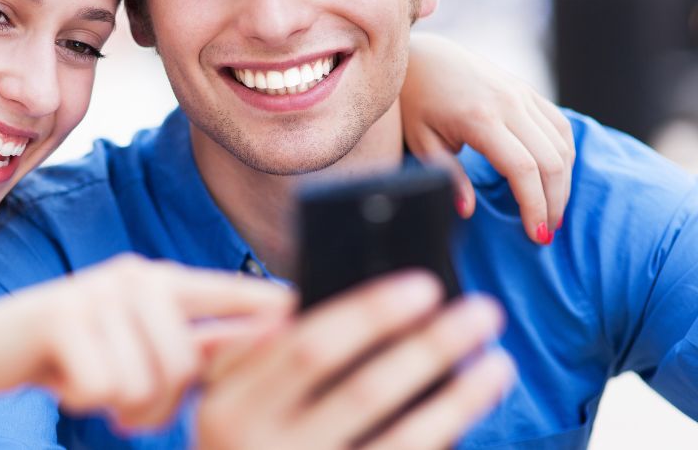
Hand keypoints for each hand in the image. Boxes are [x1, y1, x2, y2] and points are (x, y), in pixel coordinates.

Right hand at [0, 254, 293, 430]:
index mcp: (162, 283)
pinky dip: (82, 399)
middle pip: (184, 365)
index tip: (306, 308)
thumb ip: (199, 346)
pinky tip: (65, 382)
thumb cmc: (77, 352)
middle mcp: (135, 278)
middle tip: (123, 401)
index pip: (226, 292)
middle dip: (155, 405)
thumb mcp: (139, 346)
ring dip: (119, 408)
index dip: (265, 305)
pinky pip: (102, 386)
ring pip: (143, 382)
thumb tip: (271, 346)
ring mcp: (96, 292)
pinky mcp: (59, 315)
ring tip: (96, 390)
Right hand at [196, 272, 513, 449]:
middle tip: (481, 311)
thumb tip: (307, 302)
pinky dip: (443, 432)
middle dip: (428, 347)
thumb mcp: (219, 401)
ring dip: (459, 399)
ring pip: (401, 438)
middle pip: (363, 390)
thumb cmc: (236, 445)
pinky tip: (470, 412)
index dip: (369, 314)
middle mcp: (265, 447)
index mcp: (229, 407)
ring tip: (499, 361)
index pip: (307, 348)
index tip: (423, 286)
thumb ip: (250, 356)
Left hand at [402, 33, 574, 243]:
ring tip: (550, 212)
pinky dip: (564, 156)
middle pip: (551, 161)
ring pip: (562, 145)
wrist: (426, 56)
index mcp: (480, 118)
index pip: (523, 169)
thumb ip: (447, 176)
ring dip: (563, 183)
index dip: (534, 206)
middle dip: (553, 202)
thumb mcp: (422, 141)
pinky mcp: (529, 91)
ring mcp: (523, 94)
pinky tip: (555, 180)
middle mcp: (509, 104)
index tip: (535, 235)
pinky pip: (560, 127)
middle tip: (545, 232)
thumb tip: (467, 211)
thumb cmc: (417, 102)